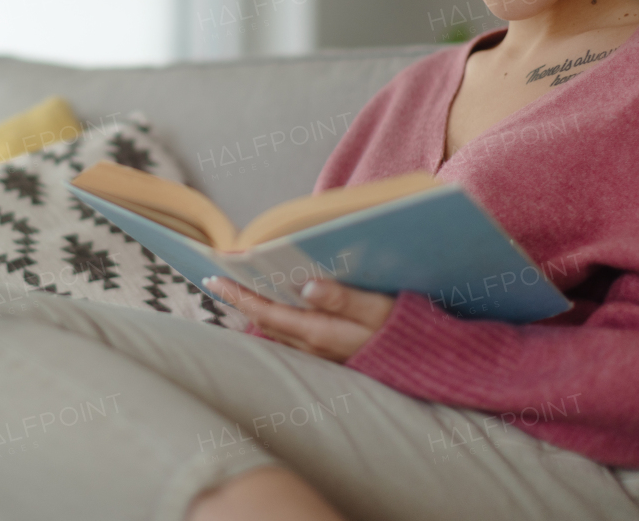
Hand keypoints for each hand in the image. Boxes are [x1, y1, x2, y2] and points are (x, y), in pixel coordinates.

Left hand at [202, 276, 394, 362]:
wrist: (425, 361)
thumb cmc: (402, 330)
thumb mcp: (377, 309)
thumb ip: (343, 298)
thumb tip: (307, 285)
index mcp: (319, 331)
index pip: (266, 311)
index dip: (238, 295)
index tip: (214, 277)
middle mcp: (313, 344)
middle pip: (265, 320)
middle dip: (241, 300)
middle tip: (218, 278)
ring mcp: (320, 351)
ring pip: (275, 329)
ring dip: (256, 310)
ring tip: (239, 290)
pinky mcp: (329, 351)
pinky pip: (290, 334)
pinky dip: (275, 318)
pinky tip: (275, 306)